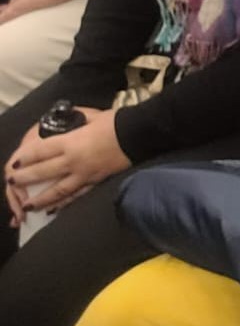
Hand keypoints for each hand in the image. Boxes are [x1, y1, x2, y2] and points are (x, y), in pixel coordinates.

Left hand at [6, 108, 128, 219]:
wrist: (140, 134)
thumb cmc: (116, 121)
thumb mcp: (91, 116)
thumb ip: (75, 121)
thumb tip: (66, 120)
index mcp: (70, 142)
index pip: (40, 151)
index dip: (25, 158)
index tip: (15, 163)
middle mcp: (73, 160)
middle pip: (43, 172)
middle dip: (25, 179)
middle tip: (12, 182)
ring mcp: (84, 174)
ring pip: (57, 190)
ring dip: (40, 199)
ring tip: (27, 205)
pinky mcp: (96, 181)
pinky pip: (76, 195)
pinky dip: (64, 203)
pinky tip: (54, 209)